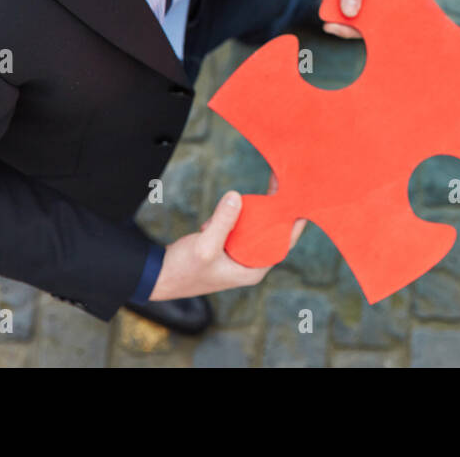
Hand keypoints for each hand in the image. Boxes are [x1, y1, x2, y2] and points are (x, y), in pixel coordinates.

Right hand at [150, 188, 306, 300]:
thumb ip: (222, 222)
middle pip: (270, 231)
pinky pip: (237, 227)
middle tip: (279, 182)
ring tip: (233, 208)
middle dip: (271, 208)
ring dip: (246, 212)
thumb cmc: (182, 269)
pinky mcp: (225, 249)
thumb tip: (237, 196)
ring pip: (252, 227)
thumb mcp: (204, 245)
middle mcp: (249, 264)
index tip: (303, 200)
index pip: (284, 243)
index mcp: (253, 270)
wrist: (156, 277)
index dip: (295, 222)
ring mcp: (237, 257)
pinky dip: (229, 219)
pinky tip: (209, 223)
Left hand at [295, 0, 384, 38]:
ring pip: (350, 19)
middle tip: (334, 26)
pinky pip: (334, 12)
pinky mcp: (339, 0)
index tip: (376, 29)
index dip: (389, 18)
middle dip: (353, 24)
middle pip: (372, 18)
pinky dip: (326, 1)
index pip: (393, 2)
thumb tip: (351, 14)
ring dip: (335, 5)